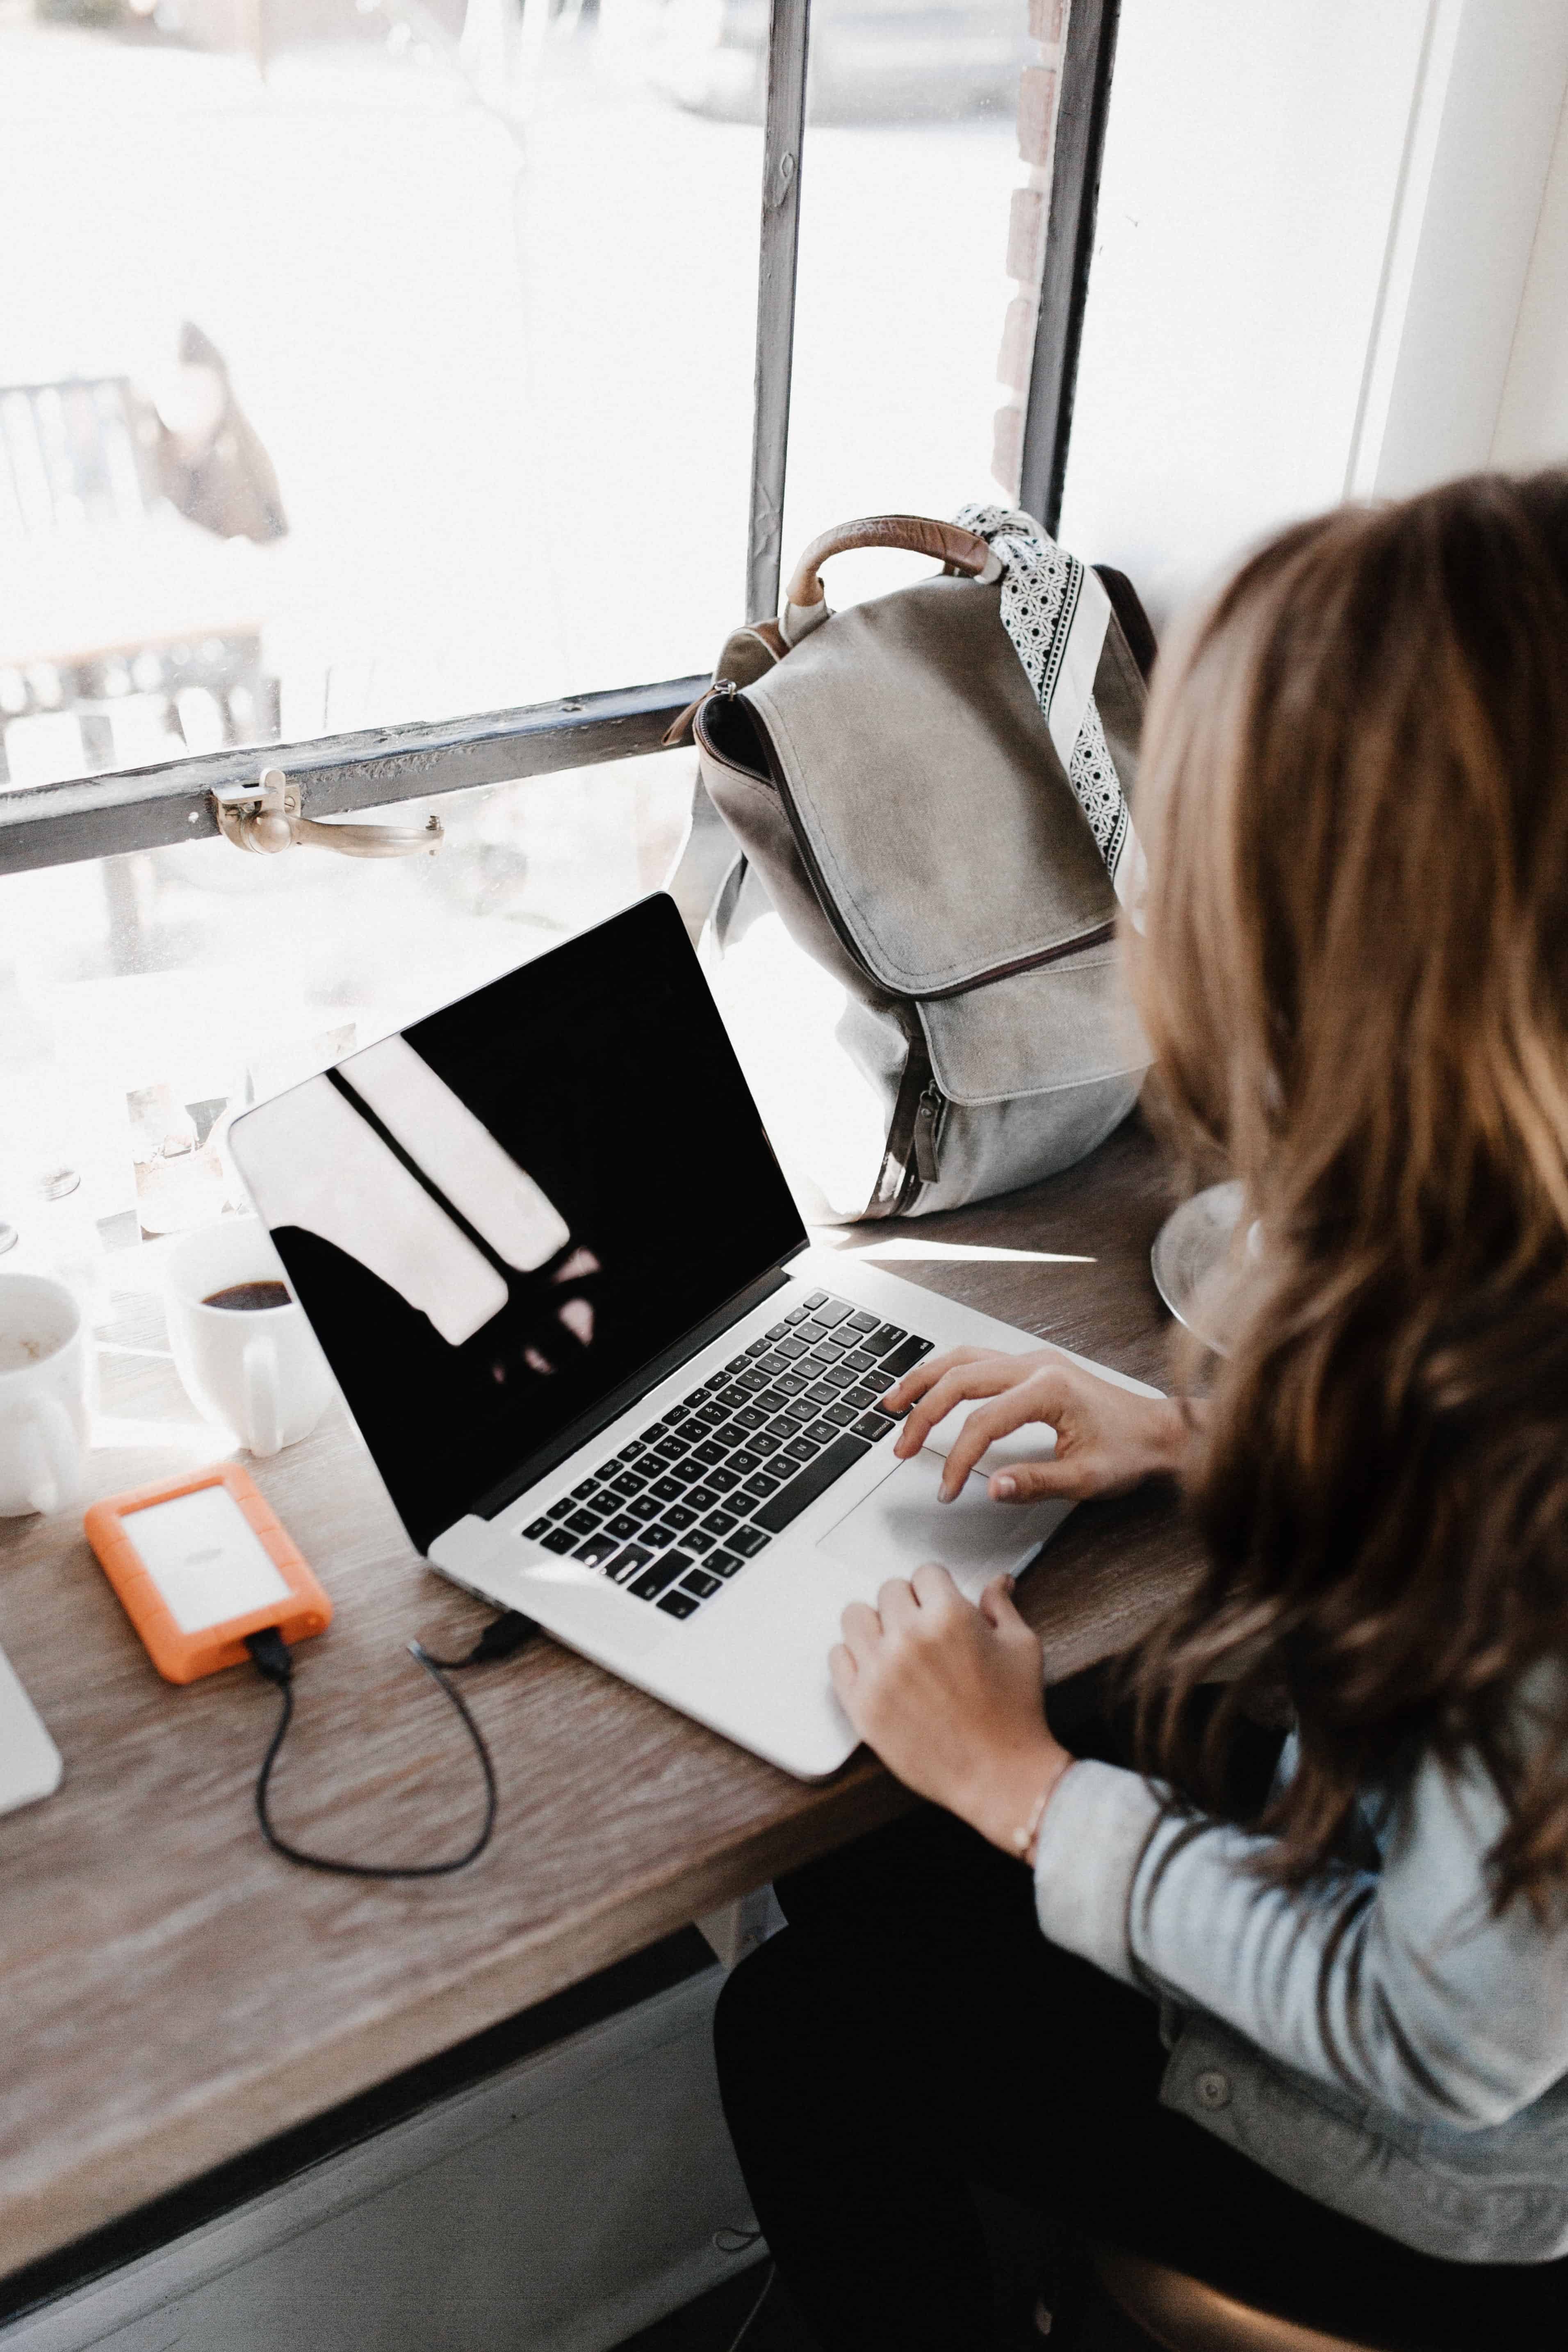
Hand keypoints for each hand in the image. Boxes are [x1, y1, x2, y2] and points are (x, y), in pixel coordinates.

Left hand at [829, 1565, 1072, 1857]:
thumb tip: (998, 1581)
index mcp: (949, 1617)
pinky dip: (854, 1658)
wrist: (999, 1776)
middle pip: (888, 1591)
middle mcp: (908, 1638)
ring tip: (895, 1645)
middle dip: (909, 1605)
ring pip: (855, 1616)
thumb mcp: (1021, 1647)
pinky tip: (877, 1669)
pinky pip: (837, 1657)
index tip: (940, 1604)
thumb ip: (1001, 1607)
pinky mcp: (861, 1704)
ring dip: (875, 1625)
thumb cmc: (1015, 1714)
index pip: (925, 1573)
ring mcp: (879, 1672)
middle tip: (923, 1630)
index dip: (937, 1589)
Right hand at [883, 1345, 1187, 1503]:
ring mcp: (1033, 1360)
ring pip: (963, 1359)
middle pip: (960, 1379)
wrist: (1161, 1430)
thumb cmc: (1131, 1451)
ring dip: (925, 1380)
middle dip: (923, 1414)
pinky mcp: (1033, 1366)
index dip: (958, 1459)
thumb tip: (992, 1487)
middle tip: (901, 1447)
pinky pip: (977, 1359)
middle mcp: (1036, 1365)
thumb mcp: (1087, 1478)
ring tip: (894, 1404)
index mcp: (1048, 1389)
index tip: (947, 1489)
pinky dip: (947, 1373)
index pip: (982, 1422)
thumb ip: (1036, 1482)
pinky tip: (931, 1388)